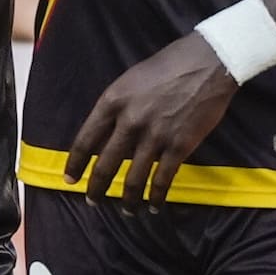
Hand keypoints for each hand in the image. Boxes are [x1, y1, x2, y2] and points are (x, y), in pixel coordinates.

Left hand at [64, 33, 237, 208]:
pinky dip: (157, 197)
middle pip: (105, 164)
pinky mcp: (178, 146)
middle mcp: (128, 121)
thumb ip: (115, 109)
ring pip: (133, 178)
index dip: (75, 164)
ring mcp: (154, 135)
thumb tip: (104, 137)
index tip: (70, 179)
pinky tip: (155, 206)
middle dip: (96, 188)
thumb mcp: (129, 82)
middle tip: (93, 201)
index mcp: (112, 101)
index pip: (85, 140)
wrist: (205, 64)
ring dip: (128, 199)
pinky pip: (162, 180)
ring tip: (127, 210)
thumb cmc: (165, 68)